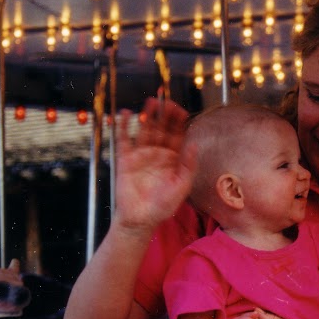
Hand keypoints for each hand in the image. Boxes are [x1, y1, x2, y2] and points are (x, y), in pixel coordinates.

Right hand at [112, 98, 195, 231]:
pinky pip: (124, 140)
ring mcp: (141, 155)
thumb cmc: (163, 206)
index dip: (179, 122)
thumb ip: (188, 165)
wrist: (141, 219)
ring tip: (150, 102)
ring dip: (147, 116)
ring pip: (145, 130)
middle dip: (164, 114)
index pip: (177, 135)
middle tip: (166, 99)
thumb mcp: (181, 186)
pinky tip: (125, 114)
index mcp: (173, 159)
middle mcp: (157, 154)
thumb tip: (195, 145)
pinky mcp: (125, 160)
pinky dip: (123, 127)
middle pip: (161, 128)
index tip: (181, 110)